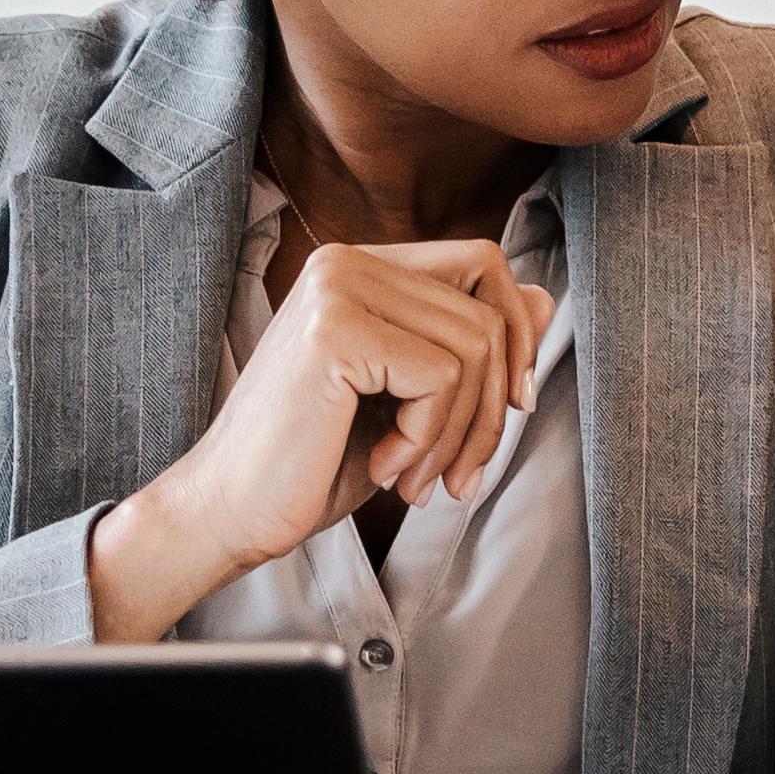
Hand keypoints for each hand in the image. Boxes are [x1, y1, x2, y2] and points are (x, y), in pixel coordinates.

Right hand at [87, 235, 551, 640]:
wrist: (229, 513)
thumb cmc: (311, 463)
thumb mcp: (409, 403)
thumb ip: (469, 346)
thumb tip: (546, 299)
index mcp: (357, 267)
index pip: (481, 264)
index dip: (514, 336)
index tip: (508, 409)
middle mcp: (345, 261)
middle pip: (487, 310)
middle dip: (490, 408)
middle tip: (456, 475)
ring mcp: (338, 288)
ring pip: (475, 347)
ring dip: (458, 434)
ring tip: (413, 480)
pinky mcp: (336, 330)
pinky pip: (444, 377)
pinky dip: (428, 438)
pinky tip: (384, 467)